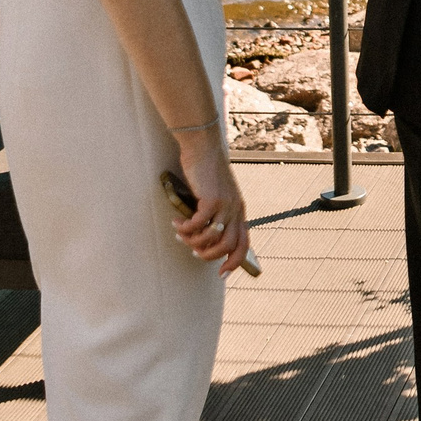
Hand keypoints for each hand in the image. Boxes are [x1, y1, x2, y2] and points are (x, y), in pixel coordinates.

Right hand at [172, 132, 250, 272]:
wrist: (203, 146)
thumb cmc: (206, 170)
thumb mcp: (216, 194)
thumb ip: (215, 213)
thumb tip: (203, 237)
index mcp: (238, 210)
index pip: (243, 244)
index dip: (234, 262)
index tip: (221, 274)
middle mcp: (235, 209)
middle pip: (228, 246)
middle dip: (209, 255)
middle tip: (193, 250)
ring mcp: (225, 204)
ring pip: (213, 237)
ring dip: (193, 241)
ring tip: (181, 234)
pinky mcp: (212, 198)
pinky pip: (198, 224)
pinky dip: (186, 228)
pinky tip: (177, 221)